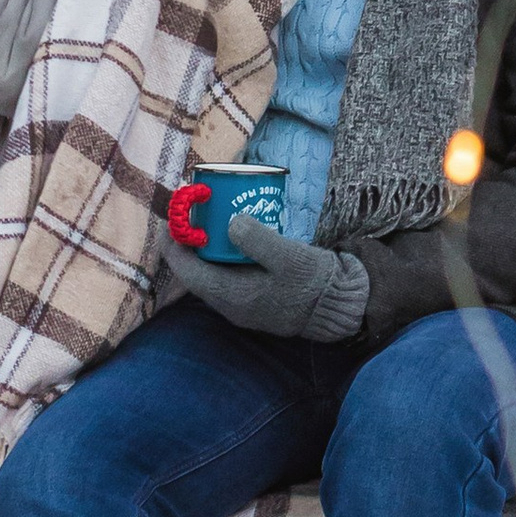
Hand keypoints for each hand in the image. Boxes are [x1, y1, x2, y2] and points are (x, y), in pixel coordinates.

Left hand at [163, 214, 368, 344]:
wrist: (339, 306)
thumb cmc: (314, 283)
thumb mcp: (288, 257)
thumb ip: (257, 240)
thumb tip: (230, 223)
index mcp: (231, 296)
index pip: (187, 271)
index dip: (175, 244)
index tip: (175, 216)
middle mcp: (230, 304)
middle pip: (197, 270)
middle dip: (192, 240)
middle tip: (196, 210)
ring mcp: (243, 302)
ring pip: (213, 271)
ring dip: (210, 246)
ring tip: (214, 216)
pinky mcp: (255, 296)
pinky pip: (230, 272)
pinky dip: (227, 253)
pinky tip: (238, 233)